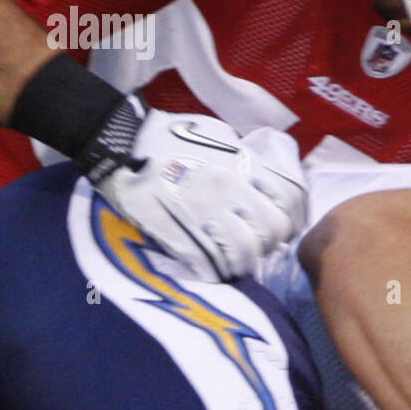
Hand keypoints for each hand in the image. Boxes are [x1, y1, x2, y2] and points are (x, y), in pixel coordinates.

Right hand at [88, 104, 307, 280]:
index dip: (289, 222)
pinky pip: (207, 264)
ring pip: (243, 254)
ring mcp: (202, 213)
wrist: (121, 143)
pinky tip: (208, 270)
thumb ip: (246, 161)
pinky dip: (212, 272)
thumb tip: (265, 184)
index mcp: (241, 167)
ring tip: (232, 264)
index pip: (288, 204)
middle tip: (254, 247)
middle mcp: (228, 191)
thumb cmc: (172, 137)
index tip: (279, 229)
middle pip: (271, 233)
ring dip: (242, 264)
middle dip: (267, 245)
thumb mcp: (221, 138)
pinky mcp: (175, 232)